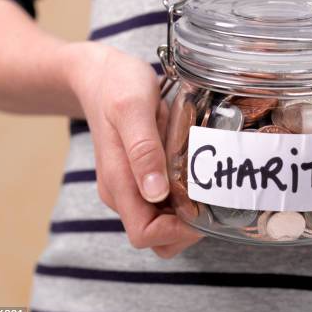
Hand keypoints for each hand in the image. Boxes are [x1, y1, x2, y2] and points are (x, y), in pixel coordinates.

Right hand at [61, 42, 201, 257]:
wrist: (99, 74)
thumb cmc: (116, 86)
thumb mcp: (133, 108)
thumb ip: (143, 149)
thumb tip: (154, 192)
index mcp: (118, 182)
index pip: (144, 234)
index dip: (176, 232)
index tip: (202, 208)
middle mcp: (123, 191)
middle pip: (156, 236)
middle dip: (186, 228)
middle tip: (211, 197)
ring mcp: (130, 185)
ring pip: (162, 222)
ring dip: (187, 214)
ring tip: (207, 183)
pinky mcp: (140, 176)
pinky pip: (163, 203)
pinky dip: (183, 198)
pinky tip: (197, 174)